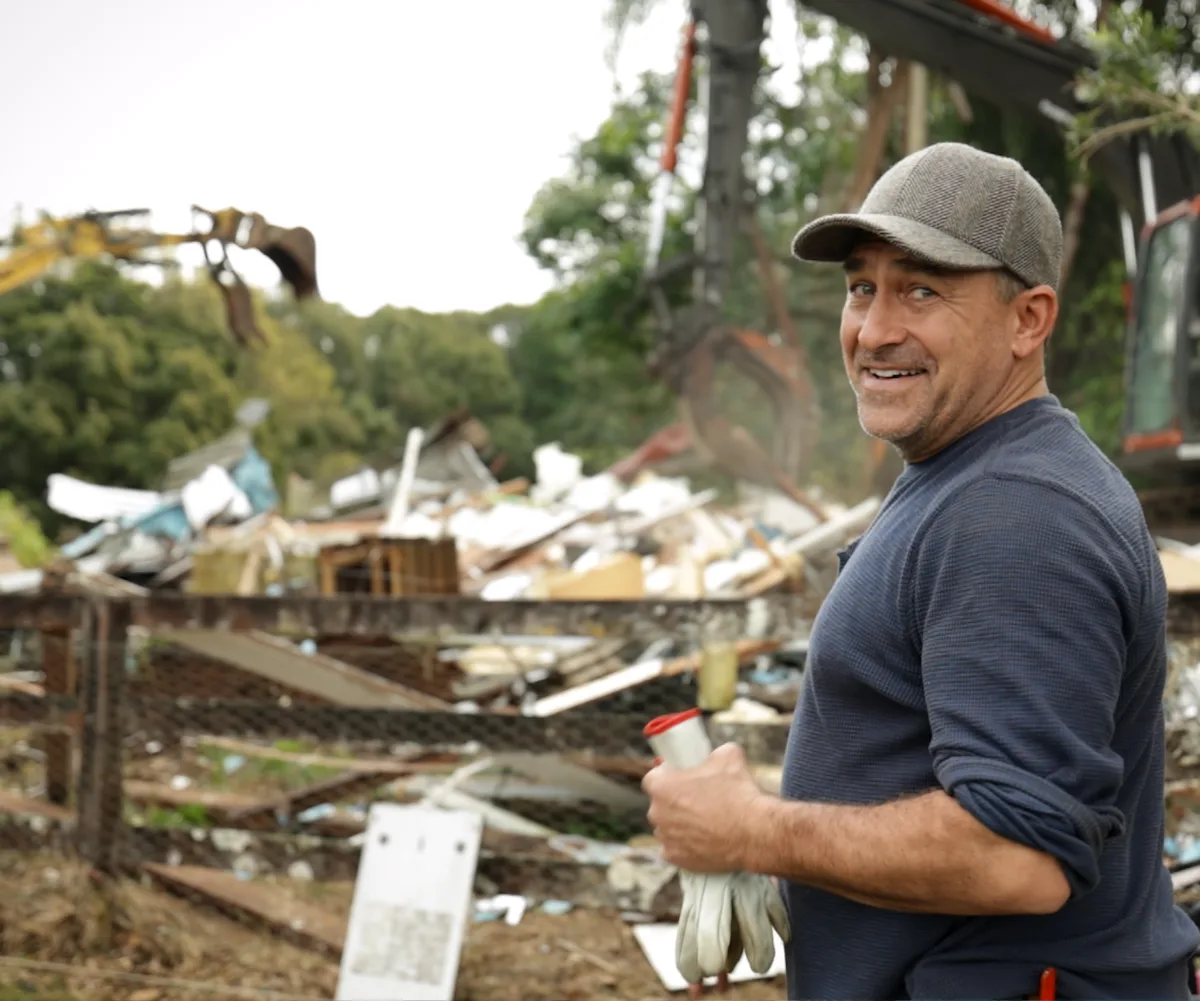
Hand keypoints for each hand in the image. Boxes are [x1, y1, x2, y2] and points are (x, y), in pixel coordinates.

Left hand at [642, 742, 768, 872]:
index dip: (667, 776)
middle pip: (660, 804)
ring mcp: (665, 838)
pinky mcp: (675, 858)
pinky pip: (673, 849)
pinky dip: (683, 846)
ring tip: (704, 823)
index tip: (682, 778)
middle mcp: (657, 813)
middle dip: (674, 802)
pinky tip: (701, 841)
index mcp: (662, 786)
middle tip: (698, 801)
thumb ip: (714, 753)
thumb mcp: (728, 756)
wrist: (754, 833)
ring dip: (679, 824)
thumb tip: (716, 754)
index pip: (653, 778)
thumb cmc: (738, 793)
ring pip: (667, 827)